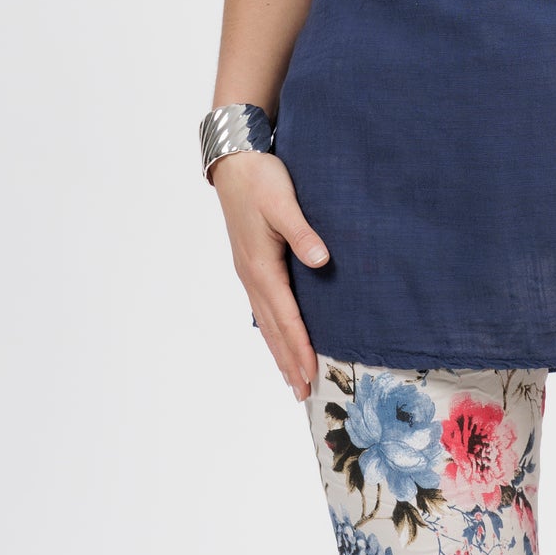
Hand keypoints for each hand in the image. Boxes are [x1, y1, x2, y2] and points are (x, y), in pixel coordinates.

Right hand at [211, 150, 329, 399]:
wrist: (234, 162)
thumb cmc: (261, 179)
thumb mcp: (284, 202)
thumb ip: (303, 232)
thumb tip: (321, 261)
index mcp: (261, 266)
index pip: (286, 316)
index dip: (300, 346)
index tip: (312, 373)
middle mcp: (252, 275)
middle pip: (274, 328)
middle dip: (289, 361)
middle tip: (304, 392)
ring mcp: (248, 271)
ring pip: (266, 321)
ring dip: (280, 350)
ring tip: (292, 377)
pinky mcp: (250, 263)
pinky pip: (263, 306)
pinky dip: (272, 329)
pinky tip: (277, 336)